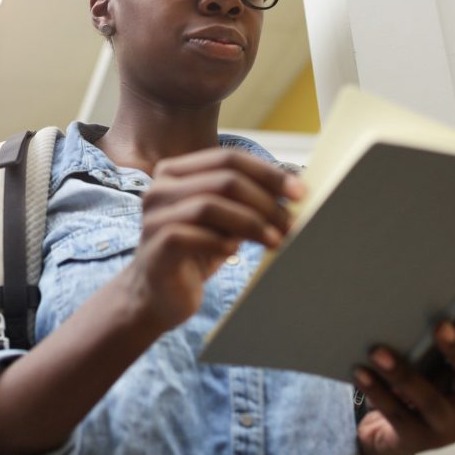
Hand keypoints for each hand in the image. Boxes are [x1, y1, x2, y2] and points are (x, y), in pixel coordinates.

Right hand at [123, 149, 303, 332]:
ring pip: (210, 205)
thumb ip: (245, 201)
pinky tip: (235, 251)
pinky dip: (221, 241)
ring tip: (275, 241)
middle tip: (291, 223)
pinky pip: (193, 235)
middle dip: (265, 201)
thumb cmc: (195, 253)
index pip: (229, 158)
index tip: (300, 192)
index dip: (268, 173)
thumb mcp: (223, 221)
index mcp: (176, 171)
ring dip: (251, 223)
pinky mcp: (156, 244)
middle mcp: (160, 187)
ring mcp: (154, 216)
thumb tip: (293, 189)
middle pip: (224, 179)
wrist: (157, 296)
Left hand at [354, 305, 454, 454]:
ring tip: (378, 352)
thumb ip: (422, 357)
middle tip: (440, 326)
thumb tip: (405, 318)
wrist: (382, 442)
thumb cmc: (404, 399)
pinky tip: (360, 373)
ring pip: (428, 400)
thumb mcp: (419, 376)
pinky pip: (396, 413)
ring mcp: (442, 429)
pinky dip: (376, 391)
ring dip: (403, 373)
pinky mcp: (415, 440)